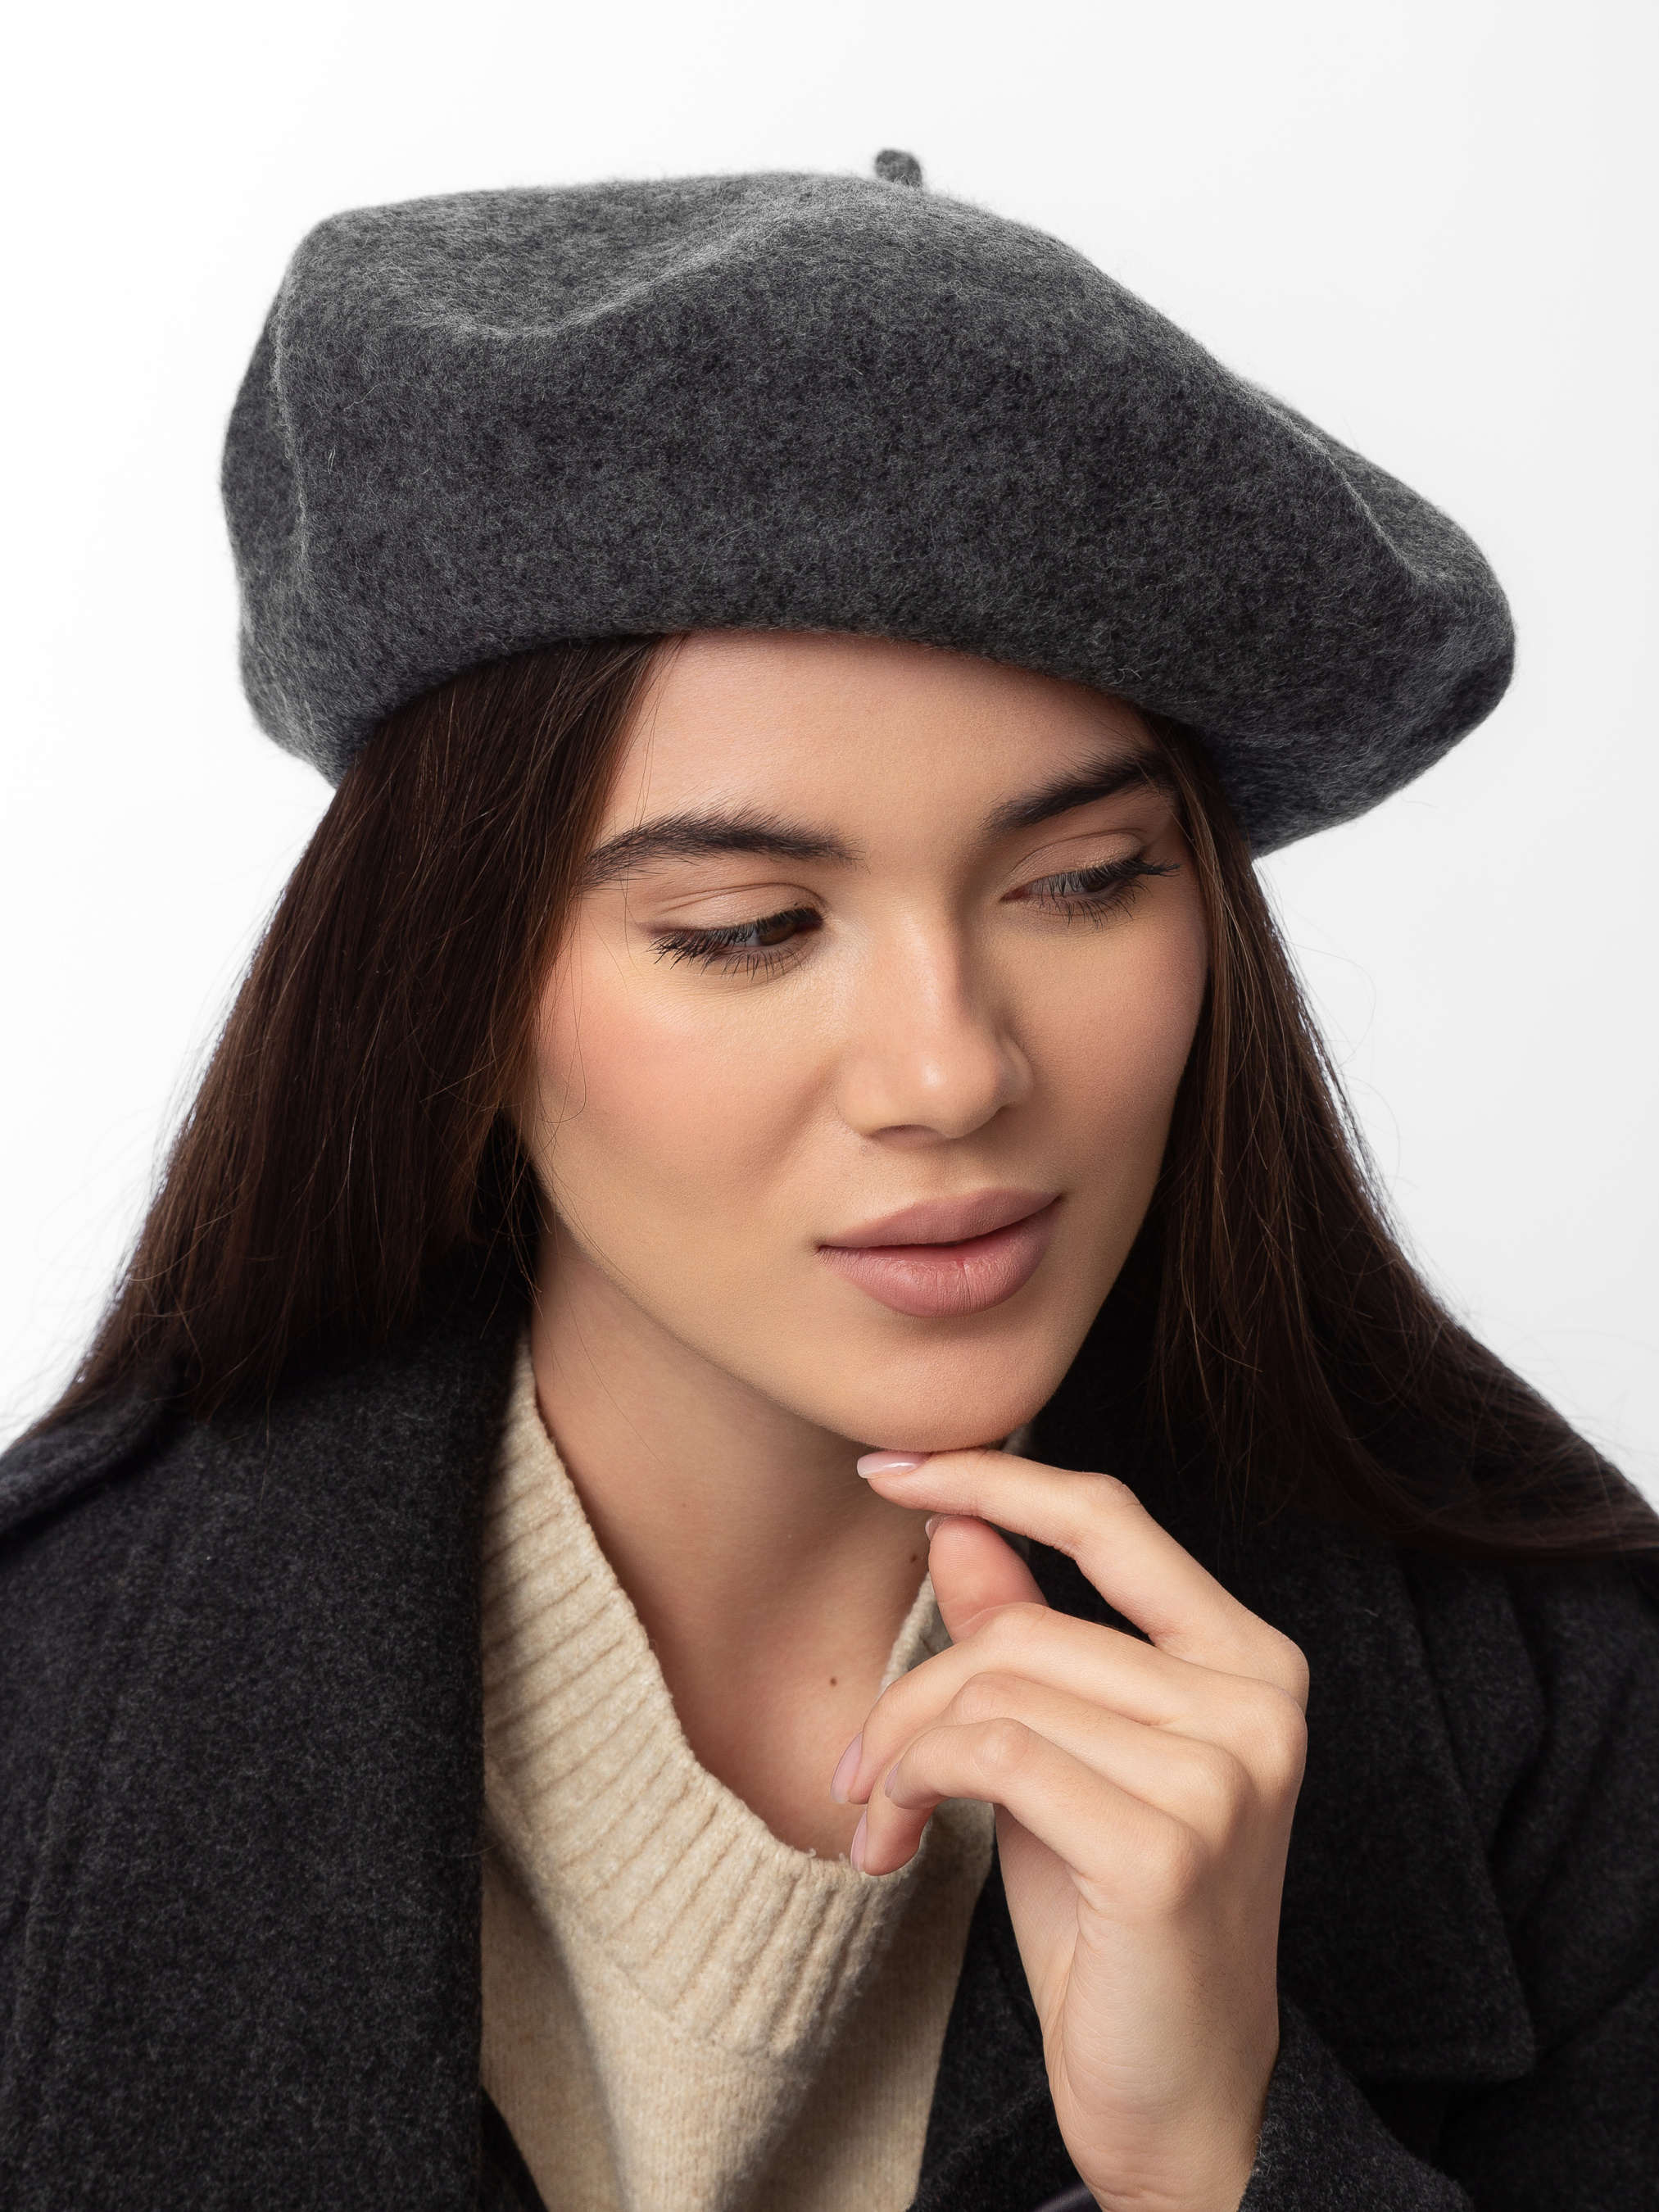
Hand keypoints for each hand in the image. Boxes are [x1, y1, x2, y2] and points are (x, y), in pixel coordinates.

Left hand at [837, 1449, 1307, 2211]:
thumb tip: (955, 1523)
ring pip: (998, 1688)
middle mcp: (1259, 1703)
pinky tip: (896, 1849)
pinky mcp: (1170, 1847)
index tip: (889, 1468)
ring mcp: (1225, 1774)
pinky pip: (994, 1756)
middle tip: (859, 1771)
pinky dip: (919, 1787)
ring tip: (879, 1820)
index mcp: (1251, 1660)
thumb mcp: (1064, 1759)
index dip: (993, 1479)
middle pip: (1024, 1626)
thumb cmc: (1119, 1928)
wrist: (1188, 2103)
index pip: (1112, 1518)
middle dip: (911, 1693)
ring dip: (903, 1752)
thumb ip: (1027, 1635)